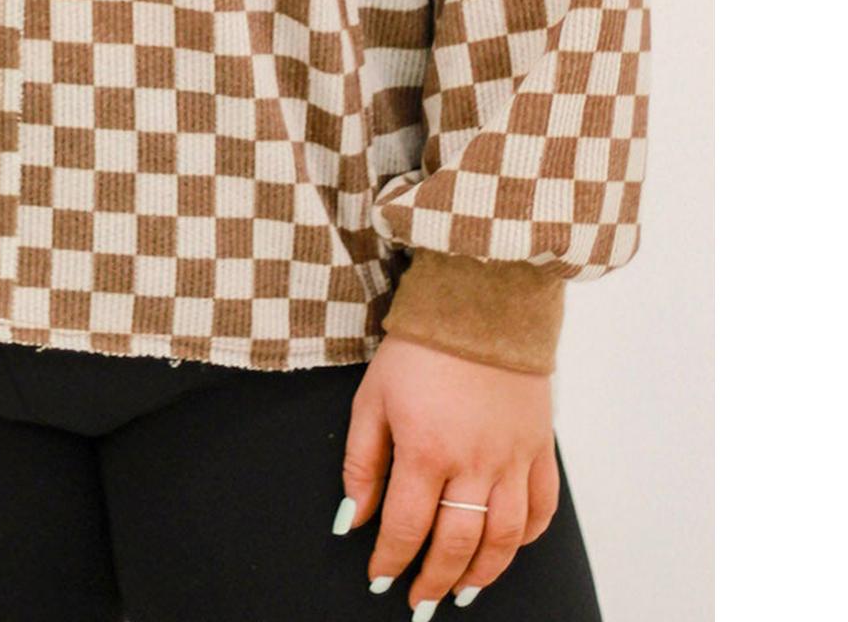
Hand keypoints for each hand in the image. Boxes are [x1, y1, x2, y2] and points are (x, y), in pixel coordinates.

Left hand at [338, 335, 560, 611]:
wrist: (479, 303)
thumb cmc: (420, 348)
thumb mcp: (373, 397)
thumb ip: (362, 461)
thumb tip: (354, 517)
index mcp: (426, 450)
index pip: (406, 528)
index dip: (391, 561)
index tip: (381, 578)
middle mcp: (474, 462)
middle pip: (457, 544)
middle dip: (434, 579)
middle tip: (419, 598)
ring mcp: (513, 458)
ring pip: (503, 539)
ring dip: (482, 573)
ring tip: (462, 589)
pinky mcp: (541, 448)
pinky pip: (541, 508)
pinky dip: (526, 538)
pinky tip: (506, 546)